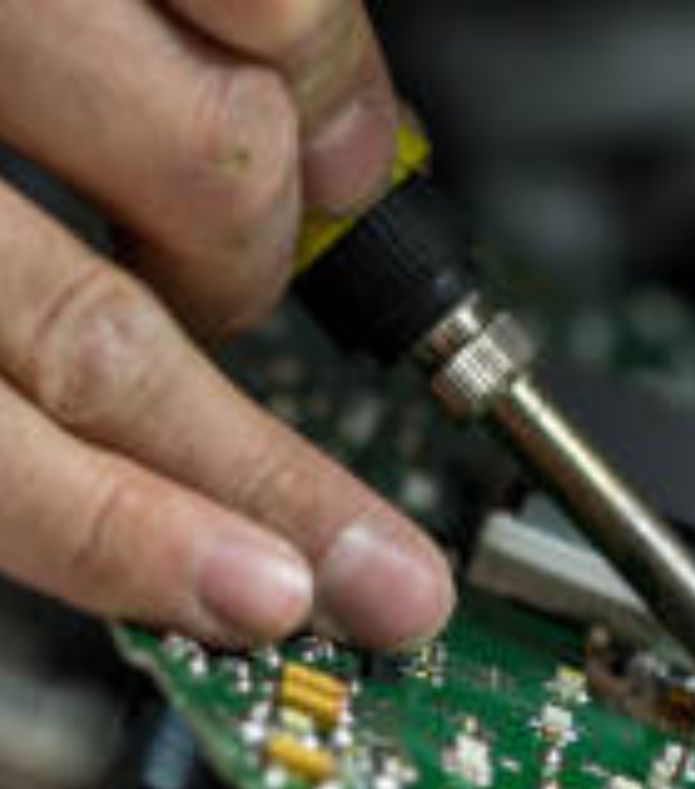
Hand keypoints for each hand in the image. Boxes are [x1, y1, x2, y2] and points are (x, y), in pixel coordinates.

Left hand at [0, 1, 450, 647]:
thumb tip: (97, 493)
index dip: (140, 537)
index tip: (267, 598)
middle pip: (110, 334)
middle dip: (273, 474)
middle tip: (374, 557)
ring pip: (210, 147)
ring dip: (273, 248)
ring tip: (264, 265)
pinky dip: (312, 60)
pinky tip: (295, 98)